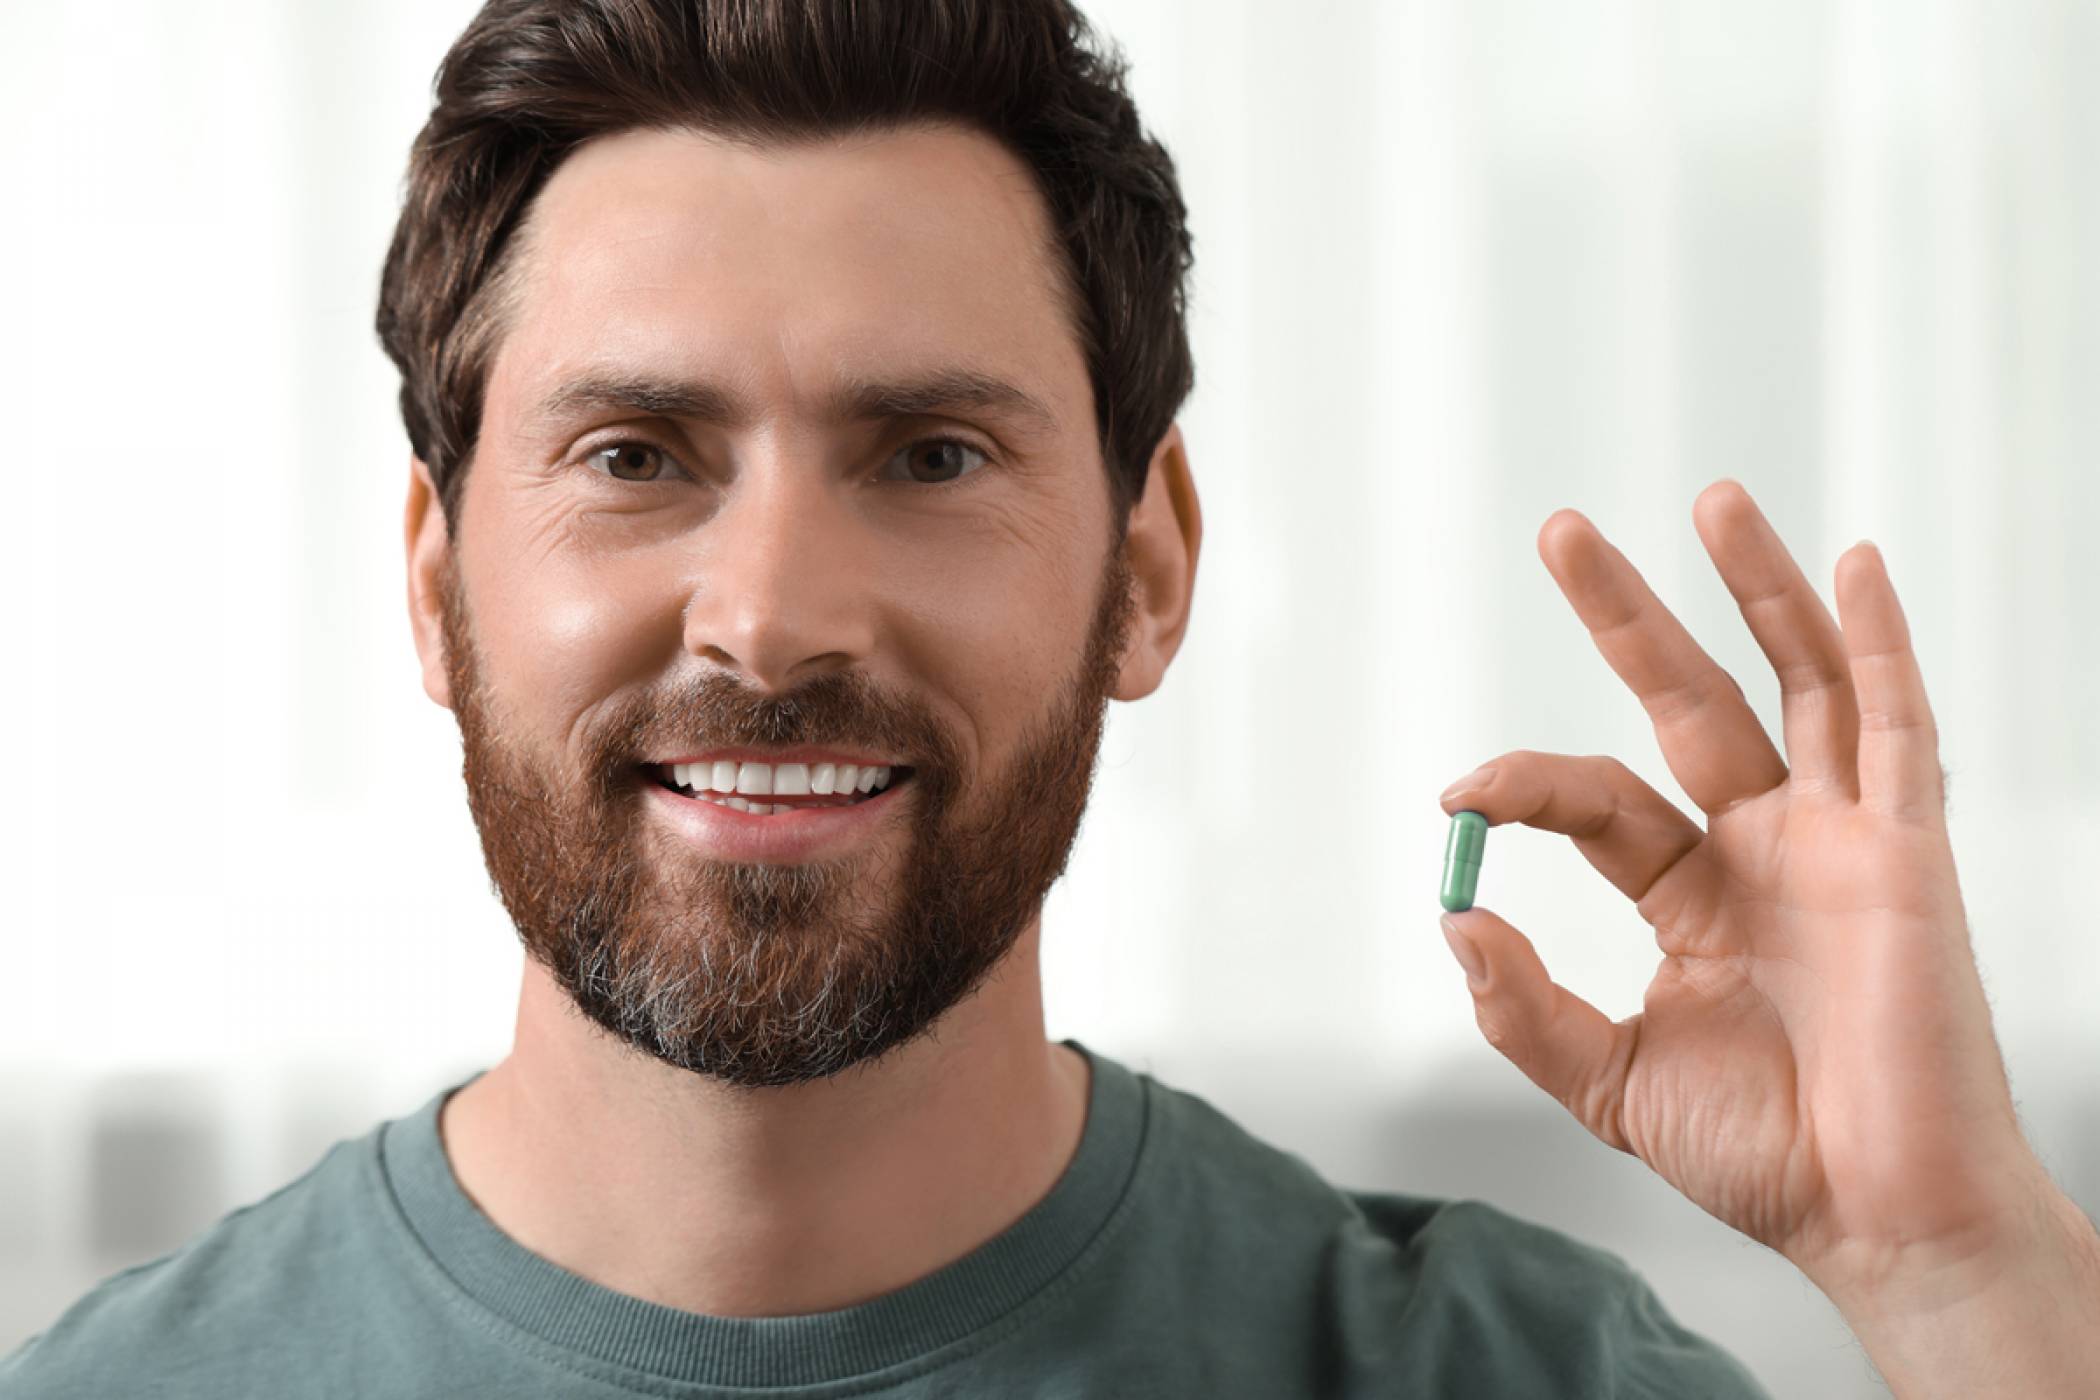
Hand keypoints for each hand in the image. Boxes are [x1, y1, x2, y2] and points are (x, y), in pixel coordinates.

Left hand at [1436, 477, 2043, 1295]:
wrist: (1881, 1220)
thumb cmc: (1767, 1156)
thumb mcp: (1612, 1083)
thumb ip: (1526, 1007)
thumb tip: (1452, 919)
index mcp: (1694, 895)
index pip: (1599, 800)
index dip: (1526, 782)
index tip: (1459, 791)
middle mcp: (1766, 848)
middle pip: (1688, 699)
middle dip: (1626, 615)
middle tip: (1559, 530)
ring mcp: (1840, 839)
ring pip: (1796, 682)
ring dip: (1756, 588)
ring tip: (1709, 498)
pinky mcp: (1908, 850)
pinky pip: (1897, 726)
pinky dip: (1879, 643)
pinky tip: (1852, 565)